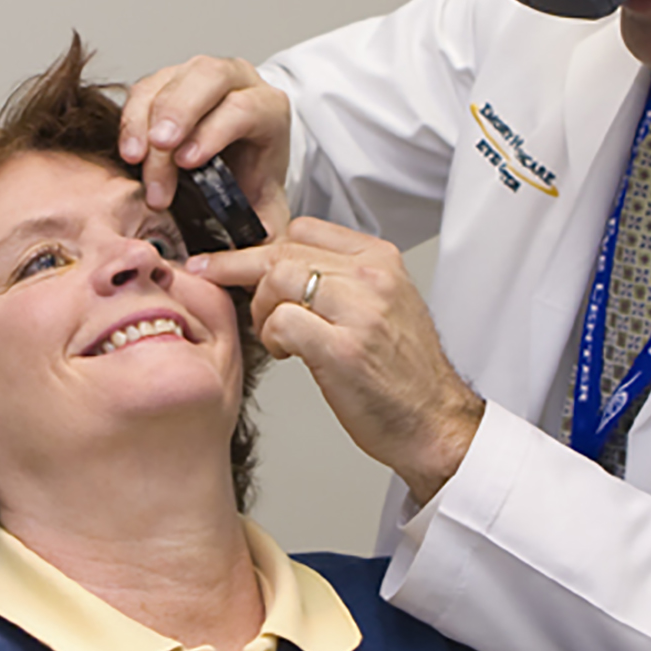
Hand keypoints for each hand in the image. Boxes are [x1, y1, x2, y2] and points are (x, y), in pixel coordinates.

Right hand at [120, 55, 291, 222]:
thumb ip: (267, 220)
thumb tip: (262, 234)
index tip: (188, 163)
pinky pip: (144, 88)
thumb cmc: (252, 176)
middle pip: (207, 78)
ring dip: (147, 118)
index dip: (215, 132)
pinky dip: (132, 117)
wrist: (243, 155)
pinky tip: (129, 150)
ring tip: (135, 158)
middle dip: (179, 111)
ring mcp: (198, 75)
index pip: (244, 108)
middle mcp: (237, 81)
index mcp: (268, 108)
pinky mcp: (167, 79)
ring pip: (170, 79)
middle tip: (158, 147)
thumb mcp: (267, 201)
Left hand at [191, 217, 484, 502]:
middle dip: (241, 271)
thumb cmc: (404, 372)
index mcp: (380, 259)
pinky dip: (270, 337)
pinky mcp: (343, 348)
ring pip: (277, 279)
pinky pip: (282, 321)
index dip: (262, 247)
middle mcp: (372, 277)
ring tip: (272, 335)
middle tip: (217, 282)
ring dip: (260, 309)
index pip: (303, 230)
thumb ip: (340, 278)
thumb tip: (279, 268)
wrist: (433, 420)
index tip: (235, 261)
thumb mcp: (383, 304)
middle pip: (283, 251)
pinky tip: (285, 352)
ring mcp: (360, 311)